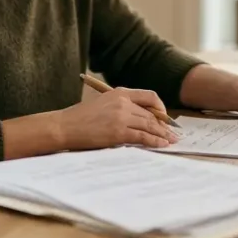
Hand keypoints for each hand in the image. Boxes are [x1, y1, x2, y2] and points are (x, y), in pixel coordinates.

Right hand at [56, 87, 179, 149]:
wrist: (64, 126)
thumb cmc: (80, 117)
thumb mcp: (103, 103)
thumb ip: (121, 107)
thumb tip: (141, 118)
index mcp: (120, 92)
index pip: (149, 96)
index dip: (160, 107)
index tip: (164, 117)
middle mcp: (123, 102)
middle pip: (151, 113)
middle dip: (164, 124)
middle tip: (173, 133)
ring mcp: (121, 117)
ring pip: (150, 125)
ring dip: (163, 134)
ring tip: (172, 140)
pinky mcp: (118, 132)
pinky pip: (142, 136)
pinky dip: (155, 141)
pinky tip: (161, 145)